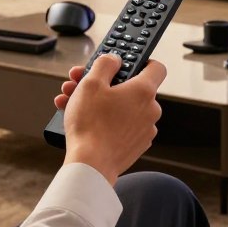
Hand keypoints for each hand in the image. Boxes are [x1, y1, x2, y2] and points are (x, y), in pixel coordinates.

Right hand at [56, 54, 166, 185]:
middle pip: (130, 88)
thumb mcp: (91, 83)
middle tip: (82, 81)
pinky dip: (105, 121)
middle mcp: (150, 110)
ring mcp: (144, 130)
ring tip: (71, 102)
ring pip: (122, 108)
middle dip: (105, 83)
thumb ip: (105, 64)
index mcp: (144, 91)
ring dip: (99, 102)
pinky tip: (83, 120)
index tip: (124, 62)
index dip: (140, 60)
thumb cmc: (91, 125)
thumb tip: (114, 60)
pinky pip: (121, 126)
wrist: (90, 166)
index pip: (155, 67)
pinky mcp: (135, 146)